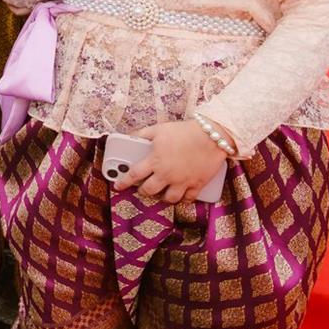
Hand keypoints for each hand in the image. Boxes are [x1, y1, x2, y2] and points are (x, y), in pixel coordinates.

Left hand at [114, 120, 230, 203]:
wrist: (211, 136)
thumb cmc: (184, 131)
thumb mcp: (159, 129)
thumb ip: (142, 134)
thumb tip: (130, 137)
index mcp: (155, 161)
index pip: (133, 175)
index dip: (123, 182)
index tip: (117, 185)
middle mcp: (166, 174)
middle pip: (149, 190)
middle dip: (143, 191)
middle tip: (143, 188)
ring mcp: (182, 182)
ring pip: (169, 199)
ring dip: (163, 197)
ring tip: (162, 192)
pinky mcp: (197, 185)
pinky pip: (189, 199)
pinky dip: (184, 198)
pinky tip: (182, 195)